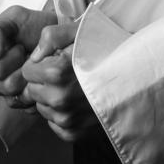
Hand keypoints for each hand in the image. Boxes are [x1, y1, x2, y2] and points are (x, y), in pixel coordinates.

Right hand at [0, 4, 56, 110]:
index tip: (20, 46)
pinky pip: (28, 105)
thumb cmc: (33, 24)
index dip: (9, 58)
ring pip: (15, 97)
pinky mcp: (27, 103)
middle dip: (21, 68)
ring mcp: (11, 93)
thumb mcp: (13, 18)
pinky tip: (43, 77)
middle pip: (3, 86)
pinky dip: (38, 90)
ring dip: (31, 78)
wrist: (58, 32)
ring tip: (37, 65)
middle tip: (30, 55)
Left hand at [20, 22, 98, 141]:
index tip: (56, 60)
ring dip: (51, 99)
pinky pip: (55, 124)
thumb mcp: (81, 31)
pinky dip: (62, 115)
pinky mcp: (75, 133)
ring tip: (74, 87)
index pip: (27, 71)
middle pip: (32, 90)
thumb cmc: (108, 49)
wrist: (136, 75)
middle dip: (43, 81)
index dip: (40, 63)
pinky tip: (77, 103)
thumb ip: (51, 36)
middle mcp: (59, 99)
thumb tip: (34, 56)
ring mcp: (67, 118)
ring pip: (42, 108)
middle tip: (66, 74)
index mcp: (56, 72)